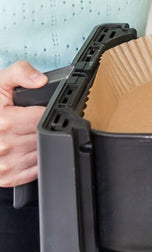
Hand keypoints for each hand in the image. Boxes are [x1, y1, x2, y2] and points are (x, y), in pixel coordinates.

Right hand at [0, 61, 46, 186]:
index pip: (44, 118)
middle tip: (28, 122)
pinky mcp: (9, 178)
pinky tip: (25, 150)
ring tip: (24, 135)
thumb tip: (40, 80)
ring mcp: (8, 164)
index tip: (37, 110)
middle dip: (42, 128)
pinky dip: (36, 161)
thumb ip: (19, 73)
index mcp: (5, 122)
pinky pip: (38, 170)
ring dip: (40, 145)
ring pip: (44, 153)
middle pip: (46, 136)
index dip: (43, 112)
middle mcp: (7, 145)